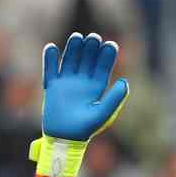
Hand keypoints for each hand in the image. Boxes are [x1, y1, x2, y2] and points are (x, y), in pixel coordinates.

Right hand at [29, 32, 129, 176]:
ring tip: (77, 37)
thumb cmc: (85, 129)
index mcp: (97, 87)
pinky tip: (52, 47)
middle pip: (87, 59)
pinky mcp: (52, 86)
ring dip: (73, 48)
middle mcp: (82, 81)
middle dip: (90, 48)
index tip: (110, 45)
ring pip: (70, 60)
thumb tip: (125, 81)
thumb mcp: (103, 114)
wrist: (64, 139)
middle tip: (93, 38)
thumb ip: (114, 98)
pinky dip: (50, 59)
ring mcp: (67, 82)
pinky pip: (51, 69)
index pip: (103, 66)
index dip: (107, 55)